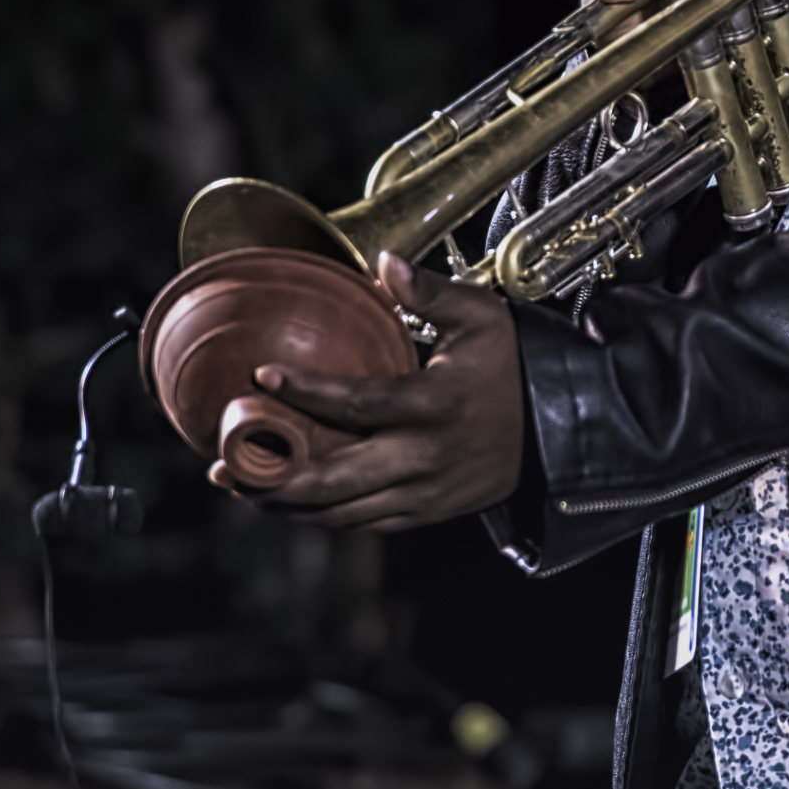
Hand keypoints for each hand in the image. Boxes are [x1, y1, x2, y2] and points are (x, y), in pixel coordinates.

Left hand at [209, 253, 524, 531]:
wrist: (563, 425)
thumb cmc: (518, 365)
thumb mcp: (483, 317)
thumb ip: (430, 292)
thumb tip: (383, 264)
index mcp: (433, 406)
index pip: (355, 403)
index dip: (304, 392)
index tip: (261, 377)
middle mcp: (424, 457)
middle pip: (333, 480)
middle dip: (272, 476)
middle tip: (226, 461)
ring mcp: (426, 493)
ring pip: (342, 512)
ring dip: (287, 504)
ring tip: (244, 485)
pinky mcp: (430, 512)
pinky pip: (365, 524)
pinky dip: (323, 517)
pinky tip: (293, 502)